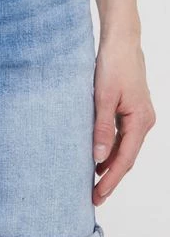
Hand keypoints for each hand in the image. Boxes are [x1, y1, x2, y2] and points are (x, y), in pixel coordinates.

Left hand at [92, 31, 155, 205]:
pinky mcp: (131, 108)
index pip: (124, 160)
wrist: (121, 40)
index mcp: (140, 121)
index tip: (97, 196)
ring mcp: (139, 115)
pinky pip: (122, 134)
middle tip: (93, 196)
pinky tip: (97, 155)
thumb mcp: (103, 97)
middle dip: (110, 177)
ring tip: (92, 180)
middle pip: (126, 157)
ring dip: (109, 163)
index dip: (110, 180)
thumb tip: (98, 158)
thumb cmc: (113, 64)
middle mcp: (144, 121)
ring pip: (124, 147)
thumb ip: (101, 128)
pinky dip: (110, 147)